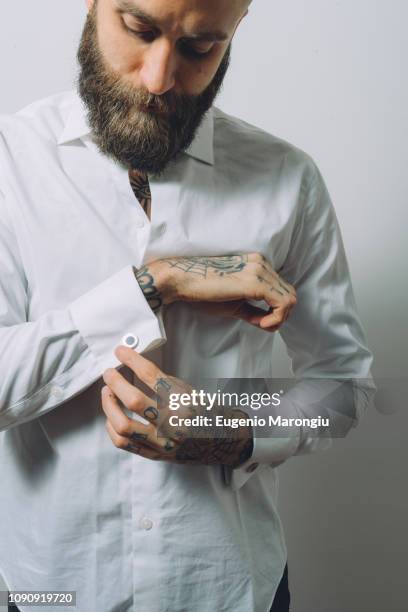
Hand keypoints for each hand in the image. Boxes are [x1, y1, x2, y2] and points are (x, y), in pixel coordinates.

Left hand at [102, 347, 252, 467]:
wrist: (220, 441)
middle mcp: (174, 424)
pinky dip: (112, 427)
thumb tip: (134, 364)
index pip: (152, 377)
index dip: (132, 361)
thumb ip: (162, 381)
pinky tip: (111, 416)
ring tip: (107, 393)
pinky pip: (124, 443)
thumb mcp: (189, 390)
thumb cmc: (204, 412)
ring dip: (109, 406)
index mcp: (185, 402)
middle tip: (110, 373)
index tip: (121, 352)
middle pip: (134, 401)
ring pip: (124, 426)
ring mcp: (163, 442)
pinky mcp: (155, 454)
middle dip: (116, 383)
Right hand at [136, 252, 296, 331]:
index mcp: (257, 264)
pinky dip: (275, 319)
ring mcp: (259, 271)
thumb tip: (267, 321)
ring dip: (279, 318)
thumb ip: (253, 309)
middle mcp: (261, 263)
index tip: (260, 321)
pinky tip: (261, 324)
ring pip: (290, 299)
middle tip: (263, 325)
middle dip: (280, 316)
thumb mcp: (234, 302)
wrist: (182, 280)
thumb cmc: (202, 291)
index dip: (276, 310)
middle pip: (290, 294)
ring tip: (261, 324)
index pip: (282, 289)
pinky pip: (281, 304)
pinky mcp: (254, 283)